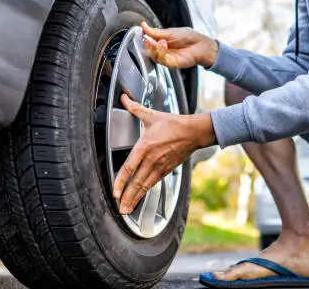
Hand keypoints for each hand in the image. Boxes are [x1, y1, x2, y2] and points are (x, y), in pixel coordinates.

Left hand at [112, 93, 216, 213]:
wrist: (194, 132)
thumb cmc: (173, 123)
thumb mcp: (152, 115)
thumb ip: (135, 108)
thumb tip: (123, 98)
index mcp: (145, 146)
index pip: (129, 167)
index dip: (120, 181)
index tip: (114, 192)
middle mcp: (152, 159)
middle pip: (136, 182)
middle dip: (127, 197)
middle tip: (120, 209)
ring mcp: (160, 166)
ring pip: (145, 186)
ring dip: (135, 198)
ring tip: (127, 209)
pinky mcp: (167, 169)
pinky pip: (154, 183)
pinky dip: (145, 192)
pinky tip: (140, 197)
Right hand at [141, 21, 218, 68]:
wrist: (200, 45)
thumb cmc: (188, 37)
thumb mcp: (170, 32)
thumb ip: (156, 32)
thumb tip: (143, 26)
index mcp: (161, 42)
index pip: (148, 42)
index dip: (145, 39)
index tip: (143, 34)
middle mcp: (162, 51)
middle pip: (149, 51)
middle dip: (148, 45)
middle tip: (150, 40)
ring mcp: (167, 58)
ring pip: (154, 56)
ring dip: (154, 49)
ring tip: (160, 41)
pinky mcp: (171, 64)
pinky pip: (162, 60)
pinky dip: (160, 53)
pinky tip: (163, 46)